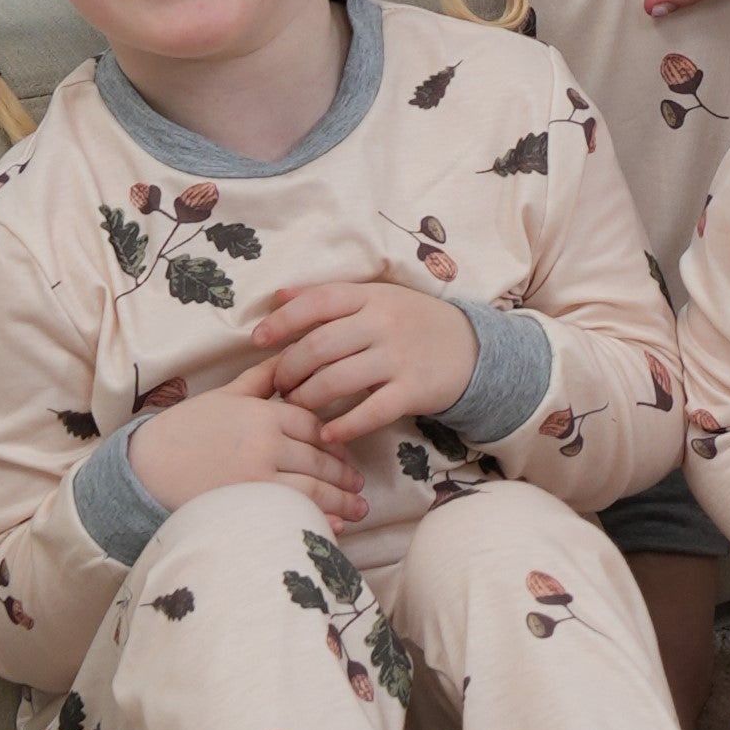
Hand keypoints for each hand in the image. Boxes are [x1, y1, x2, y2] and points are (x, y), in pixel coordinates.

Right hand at [129, 359, 368, 523]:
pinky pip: (293, 514)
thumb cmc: (184, 430)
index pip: (314, 427)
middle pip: (319, 459)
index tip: (345, 455)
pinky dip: (317, 521)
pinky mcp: (248, 507)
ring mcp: (259, 478)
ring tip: (357, 511)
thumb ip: (261, 379)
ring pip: (313, 489)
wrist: (144, 468)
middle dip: (344, 476)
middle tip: (359, 487)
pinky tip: (333, 529)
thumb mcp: (224, 396)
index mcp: (264, 414)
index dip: (334, 442)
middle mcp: (267, 444)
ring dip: (340, 501)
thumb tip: (289, 358)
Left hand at [248, 281, 480, 446]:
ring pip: (338, 380)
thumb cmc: (413, 322)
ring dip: (307, 398)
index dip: (283, 321)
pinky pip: (370, 411)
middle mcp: (383, 323)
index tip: (258, 341)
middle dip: (289, 369)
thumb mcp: (377, 298)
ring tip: (297, 407)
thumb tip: (278, 296)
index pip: (319, 302)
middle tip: (279, 385)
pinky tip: (327, 433)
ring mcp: (399, 357)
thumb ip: (330, 297)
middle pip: (320, 346)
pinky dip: (344, 425)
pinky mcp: (413, 390)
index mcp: (371, 296)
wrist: (471, 348)